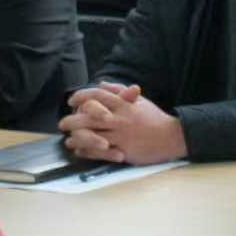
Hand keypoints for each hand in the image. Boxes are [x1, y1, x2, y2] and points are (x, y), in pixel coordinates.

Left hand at [58, 83, 185, 165]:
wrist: (172, 137)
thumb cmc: (155, 118)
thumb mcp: (139, 100)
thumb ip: (120, 91)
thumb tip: (101, 84)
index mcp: (124, 104)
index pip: (98, 96)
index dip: (81, 96)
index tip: (72, 101)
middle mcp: (120, 118)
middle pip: (89, 117)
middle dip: (72, 120)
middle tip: (63, 123)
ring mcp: (121, 135)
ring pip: (91, 135)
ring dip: (76, 138)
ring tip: (69, 139)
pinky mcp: (123, 150)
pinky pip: (99, 152)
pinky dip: (87, 152)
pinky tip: (80, 151)